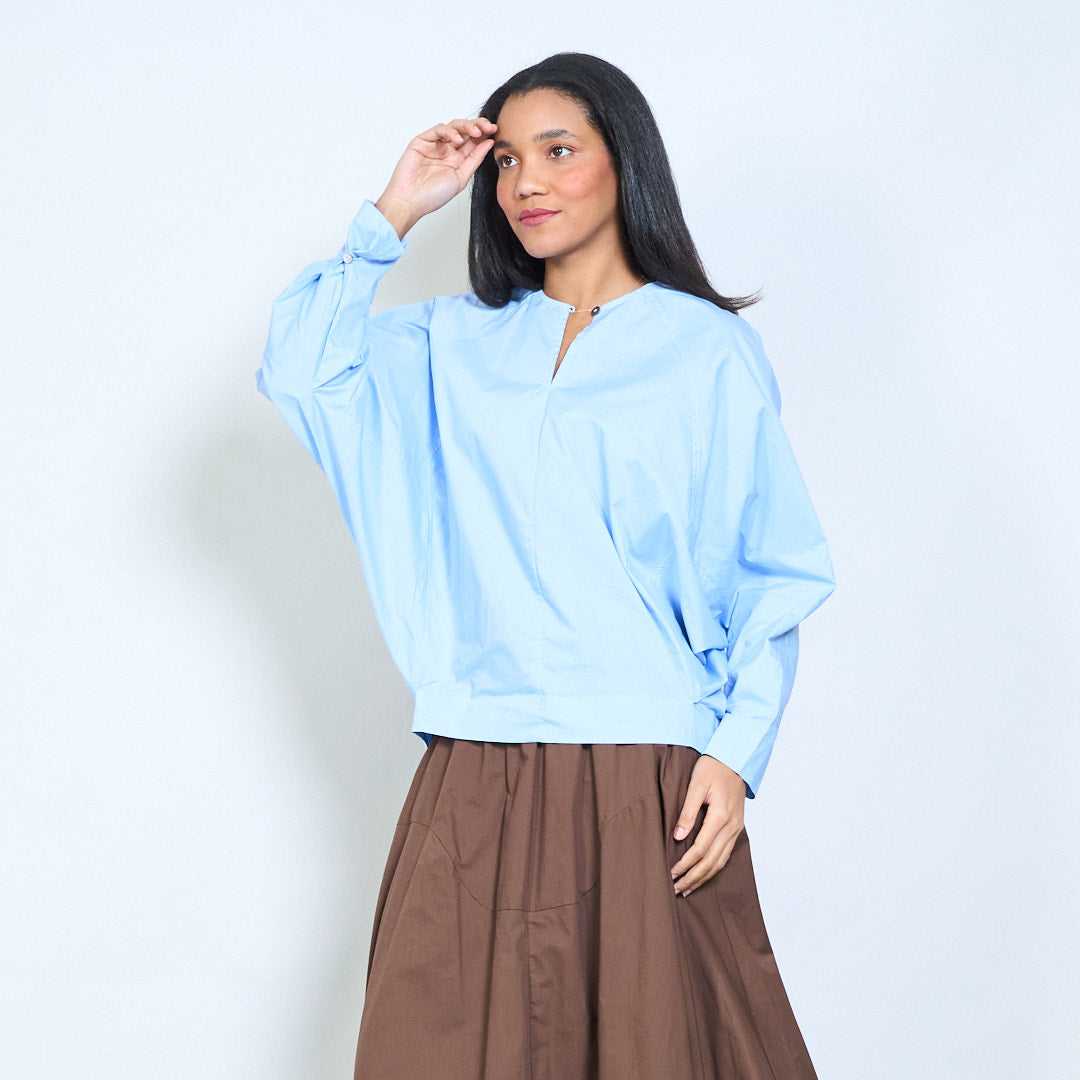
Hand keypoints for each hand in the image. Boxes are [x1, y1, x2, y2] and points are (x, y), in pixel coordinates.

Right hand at [375, 117, 498, 237]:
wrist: (411, 201)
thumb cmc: (433, 195)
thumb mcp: (461, 178)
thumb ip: (474, 160)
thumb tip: (488, 143)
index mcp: (457, 159)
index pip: (473, 141)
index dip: (484, 134)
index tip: (495, 131)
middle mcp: (447, 149)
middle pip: (465, 130)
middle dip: (479, 126)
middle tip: (489, 127)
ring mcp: (435, 144)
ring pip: (453, 126)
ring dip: (466, 126)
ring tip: (476, 132)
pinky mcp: (422, 141)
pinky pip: (438, 130)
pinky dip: (449, 132)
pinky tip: (458, 140)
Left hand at [669, 753, 745, 895]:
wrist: (735, 759)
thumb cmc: (713, 767)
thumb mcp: (696, 784)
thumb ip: (687, 812)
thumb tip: (678, 837)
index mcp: (721, 816)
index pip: (700, 849)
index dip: (685, 864)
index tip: (670, 873)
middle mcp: (732, 827)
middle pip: (711, 861)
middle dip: (693, 877)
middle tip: (675, 889)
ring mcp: (737, 829)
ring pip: (721, 861)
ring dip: (703, 877)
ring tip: (686, 888)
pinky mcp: (736, 828)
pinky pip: (726, 854)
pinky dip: (714, 868)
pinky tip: (703, 875)